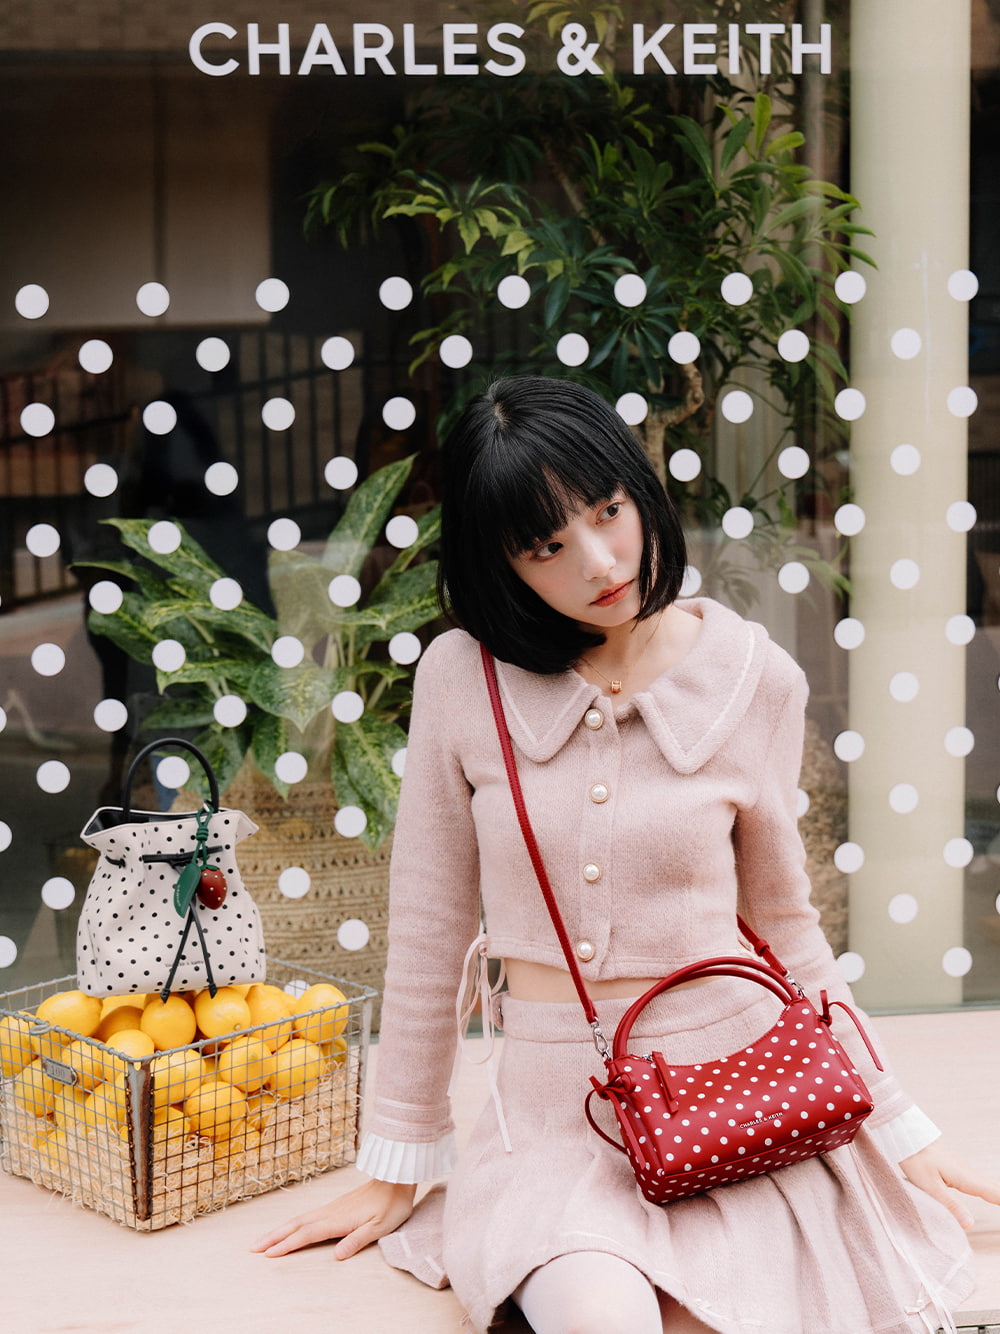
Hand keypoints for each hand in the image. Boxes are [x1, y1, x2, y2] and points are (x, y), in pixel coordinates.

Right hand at [250, 1179, 417, 1258]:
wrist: (396, 1178)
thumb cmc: (391, 1205)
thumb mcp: (380, 1227)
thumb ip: (358, 1240)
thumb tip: (337, 1255)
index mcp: (338, 1219)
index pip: (307, 1234)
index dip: (287, 1245)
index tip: (269, 1254)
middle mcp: (330, 1212)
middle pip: (296, 1225)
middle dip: (274, 1237)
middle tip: (253, 1248)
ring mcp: (331, 1207)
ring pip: (299, 1219)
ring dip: (280, 1229)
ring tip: (264, 1239)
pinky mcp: (335, 1206)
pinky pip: (307, 1216)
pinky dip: (293, 1223)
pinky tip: (290, 1227)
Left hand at [900, 1141, 999, 1229]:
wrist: (905, 1137)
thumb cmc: (915, 1159)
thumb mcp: (929, 1186)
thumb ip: (950, 1205)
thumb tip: (970, 1225)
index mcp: (965, 1177)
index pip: (994, 1194)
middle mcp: (968, 1173)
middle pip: (995, 1190)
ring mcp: (963, 1171)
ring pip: (988, 1186)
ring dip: (999, 1196)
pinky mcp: (957, 1171)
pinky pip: (980, 1183)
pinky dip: (990, 1190)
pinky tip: (992, 1195)